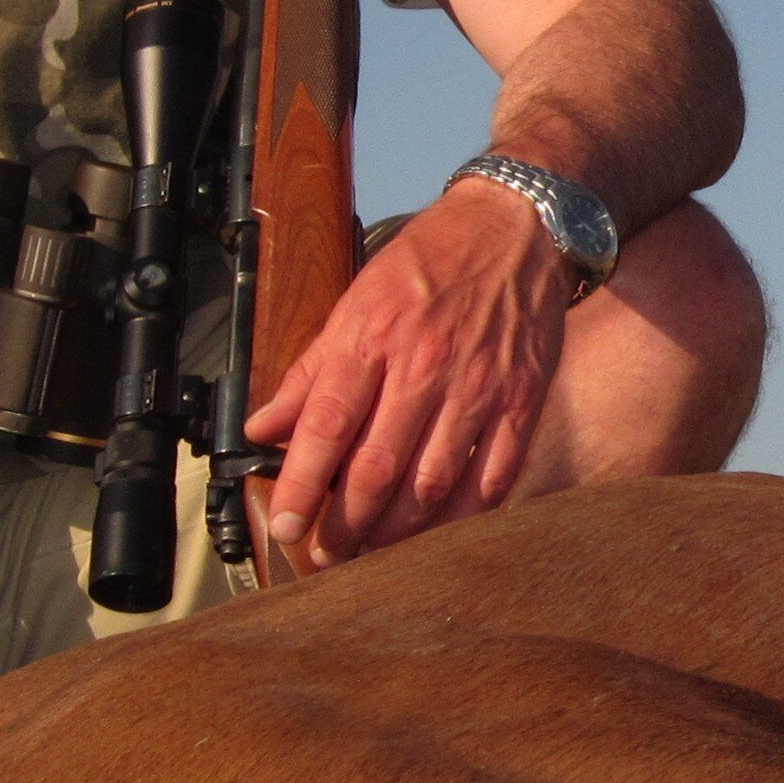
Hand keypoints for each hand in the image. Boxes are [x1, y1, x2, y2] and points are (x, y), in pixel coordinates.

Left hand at [246, 180, 568, 566]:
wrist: (516, 227)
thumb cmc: (429, 263)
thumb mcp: (356, 300)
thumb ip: (310, 371)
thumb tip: (262, 427)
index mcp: (372, 337)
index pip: (326, 426)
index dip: (301, 484)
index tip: (285, 524)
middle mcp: (424, 366)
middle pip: (377, 468)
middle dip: (345, 525)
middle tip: (325, 556)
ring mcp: (477, 387)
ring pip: (432, 484)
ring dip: (398, 532)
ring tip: (373, 553)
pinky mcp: (521, 400)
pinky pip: (492, 477)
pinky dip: (464, 516)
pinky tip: (439, 533)